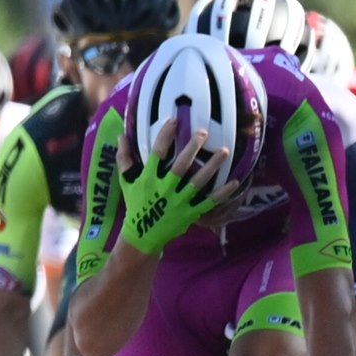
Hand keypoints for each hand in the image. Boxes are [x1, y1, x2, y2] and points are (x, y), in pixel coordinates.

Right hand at [117, 122, 244, 254]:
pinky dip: (222, 193)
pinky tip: (234, 181)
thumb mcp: (126, 182)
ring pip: (198, 182)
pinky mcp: (190, 214)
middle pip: (180, 166)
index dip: (165, 136)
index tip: (174, 120)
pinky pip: (209, 202)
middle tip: (204, 132)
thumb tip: (121, 136)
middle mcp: (164, 189)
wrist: (142, 235)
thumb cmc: (135, 204)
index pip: (157, 154)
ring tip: (224, 151)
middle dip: (192, 148)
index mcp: (148, 179)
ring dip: (212, 166)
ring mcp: (178, 202)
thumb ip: (124, 159)